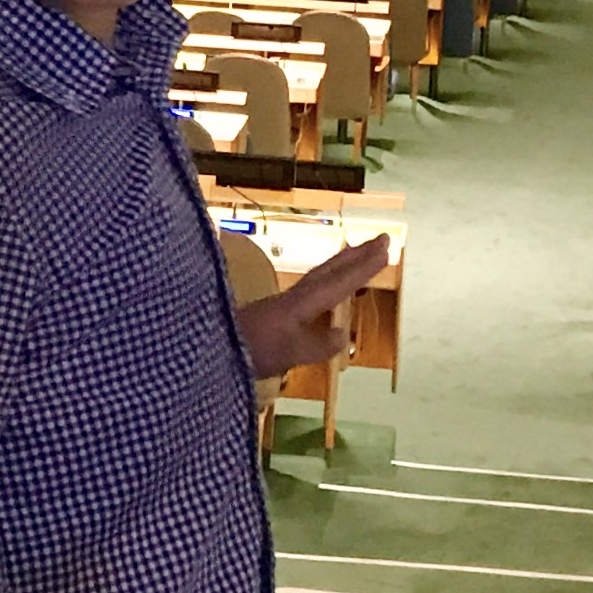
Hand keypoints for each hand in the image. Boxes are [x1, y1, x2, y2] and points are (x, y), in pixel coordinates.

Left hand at [234, 236, 391, 380]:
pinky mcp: (270, 314)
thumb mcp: (287, 353)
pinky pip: (308, 290)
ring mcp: (279, 305)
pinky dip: (325, 282)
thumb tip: (343, 335)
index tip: (386, 247)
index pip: (338, 281)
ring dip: (341, 265)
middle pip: (328, 271)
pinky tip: (324, 293)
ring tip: (358, 255)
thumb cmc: (247, 351)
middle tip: (381, 240)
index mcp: (299, 304)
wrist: (206, 349)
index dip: (363, 267)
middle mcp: (292, 298)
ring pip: (317, 278)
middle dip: (356, 255)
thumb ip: (316, 345)